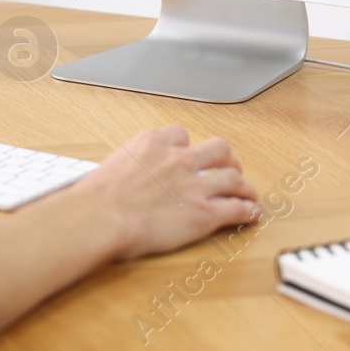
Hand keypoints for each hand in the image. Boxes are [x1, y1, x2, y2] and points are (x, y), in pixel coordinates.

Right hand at [74, 125, 260, 260]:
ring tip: (247, 192)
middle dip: (226, 158)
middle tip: (228, 167)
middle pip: (218, 148)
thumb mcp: (113, 165)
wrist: (102, 216)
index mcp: (154, 143)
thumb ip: (130, 163)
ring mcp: (194, 185)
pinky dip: (247, 211)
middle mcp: (179, 159)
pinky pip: (236, 208)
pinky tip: (251, 214)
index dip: (188, 145)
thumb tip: (128, 173)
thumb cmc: (98, 196)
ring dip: (244, 185)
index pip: (180, 134)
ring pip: (233, 177)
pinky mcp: (204, 213)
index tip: (188, 153)